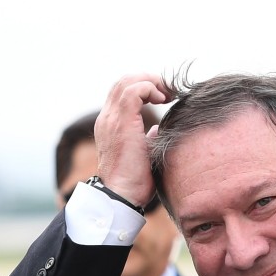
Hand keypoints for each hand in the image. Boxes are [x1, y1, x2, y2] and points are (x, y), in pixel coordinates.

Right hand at [93, 74, 170, 207]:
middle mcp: (107, 118)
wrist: (122, 195)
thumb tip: (156, 130)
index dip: (143, 88)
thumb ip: (146, 139)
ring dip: (151, 82)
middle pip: (123, 81)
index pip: (121, 93)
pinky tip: (163, 100)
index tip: (164, 97)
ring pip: (128, 81)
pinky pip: (135, 90)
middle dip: (149, 80)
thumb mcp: (142, 155)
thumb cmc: (133, 183)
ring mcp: (112, 119)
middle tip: (169, 91)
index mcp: (110, 125)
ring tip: (168, 93)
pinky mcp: (122, 121)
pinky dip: (151, 88)